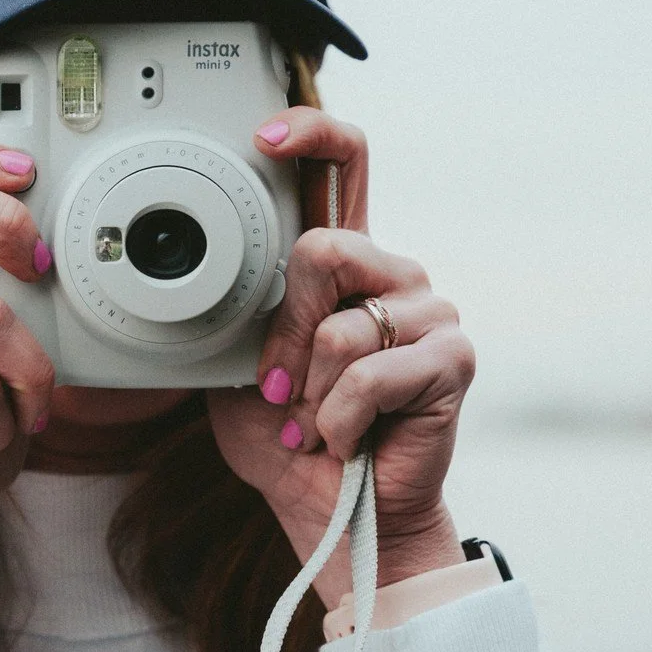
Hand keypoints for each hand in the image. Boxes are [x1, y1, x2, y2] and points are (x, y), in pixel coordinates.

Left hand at [207, 108, 475, 609]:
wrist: (337, 517)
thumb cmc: (291, 441)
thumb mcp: (238, 369)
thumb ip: (239, 313)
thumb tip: (200, 273)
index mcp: (344, 263)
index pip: (343, 166)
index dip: (310, 134)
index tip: (265, 136)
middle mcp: (391, 274)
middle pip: (324, 247)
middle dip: (284, 332)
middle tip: (278, 390)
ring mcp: (429, 312)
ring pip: (340, 324)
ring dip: (310, 392)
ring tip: (317, 423)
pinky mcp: (452, 357)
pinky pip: (369, 373)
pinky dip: (339, 419)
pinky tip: (348, 439)